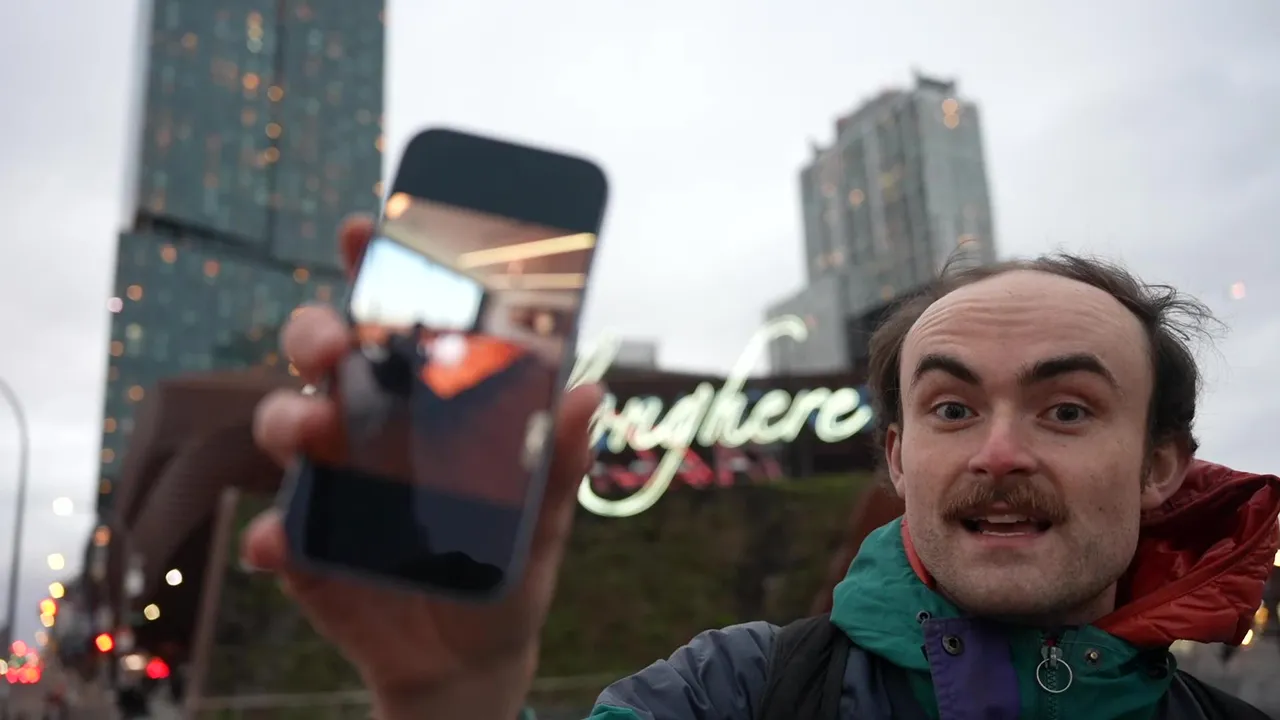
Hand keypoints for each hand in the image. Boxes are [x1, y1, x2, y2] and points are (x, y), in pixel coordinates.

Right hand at [242, 215, 600, 718]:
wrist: (470, 658)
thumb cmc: (505, 568)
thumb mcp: (543, 517)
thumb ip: (559, 460)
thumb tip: (588, 391)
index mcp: (426, 404)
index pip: (396, 321)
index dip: (375, 269)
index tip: (364, 228)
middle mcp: (370, 427)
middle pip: (325, 354)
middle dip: (318, 332)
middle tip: (335, 343)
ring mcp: (331, 482)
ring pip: (287, 420)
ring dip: (287, 416)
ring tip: (312, 434)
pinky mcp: (304, 546)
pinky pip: (273, 529)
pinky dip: (272, 534)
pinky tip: (280, 544)